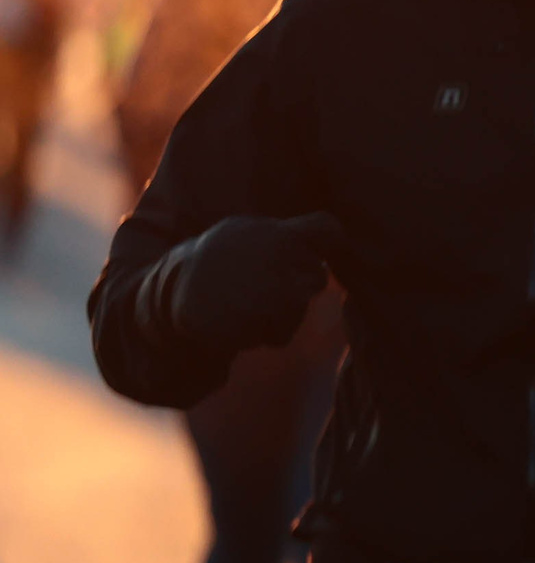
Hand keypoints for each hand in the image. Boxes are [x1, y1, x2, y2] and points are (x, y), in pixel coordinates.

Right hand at [161, 212, 341, 350]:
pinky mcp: (257, 320)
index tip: (326, 247)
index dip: (332, 239)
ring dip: (283, 312)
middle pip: (318, 275)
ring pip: (301, 306)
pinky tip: (240, 319)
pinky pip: (282, 334)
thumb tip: (338, 236)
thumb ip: (289, 235)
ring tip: (247, 300)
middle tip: (262, 282)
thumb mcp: (247, 234)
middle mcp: (276, 256)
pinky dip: (267, 333)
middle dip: (299, 284)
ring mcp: (269, 289)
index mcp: (274, 232)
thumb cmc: (217, 262)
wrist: (168, 293)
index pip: (326, 228)